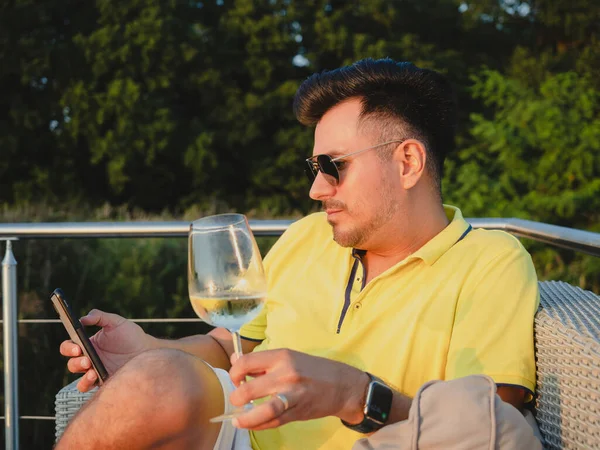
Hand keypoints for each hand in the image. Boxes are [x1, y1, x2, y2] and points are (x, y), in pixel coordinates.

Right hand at [59, 309, 155, 391]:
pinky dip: (87, 383)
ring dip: (82, 375)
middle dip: (75, 362)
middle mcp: (89, 359)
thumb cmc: (131, 335)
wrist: (146, 351)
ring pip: (78, 378)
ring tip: (92, 370)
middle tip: (87, 360)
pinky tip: (96, 376)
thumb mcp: (116, 322)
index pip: (69, 347)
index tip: (77, 347)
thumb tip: (83, 318)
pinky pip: (88, 387)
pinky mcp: (103, 382)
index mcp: (89, 345)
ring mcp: (95, 372)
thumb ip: (99, 317)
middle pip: (71, 363)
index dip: (68, 347)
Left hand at [228, 349, 368, 429]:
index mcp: (282, 356)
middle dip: (236, 397)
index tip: (236, 379)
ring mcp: (293, 395)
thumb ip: (262, 362)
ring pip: (262, 411)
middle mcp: (286, 374)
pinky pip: (273, 422)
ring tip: (237, 419)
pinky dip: (259, 425)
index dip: (234, 372)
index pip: (246, 363)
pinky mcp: (298, 412)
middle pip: (249, 389)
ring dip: (245, 418)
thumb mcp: (289, 357)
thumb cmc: (312, 369)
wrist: (343, 385)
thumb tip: (234, 359)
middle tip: (237, 399)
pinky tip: (251, 424)